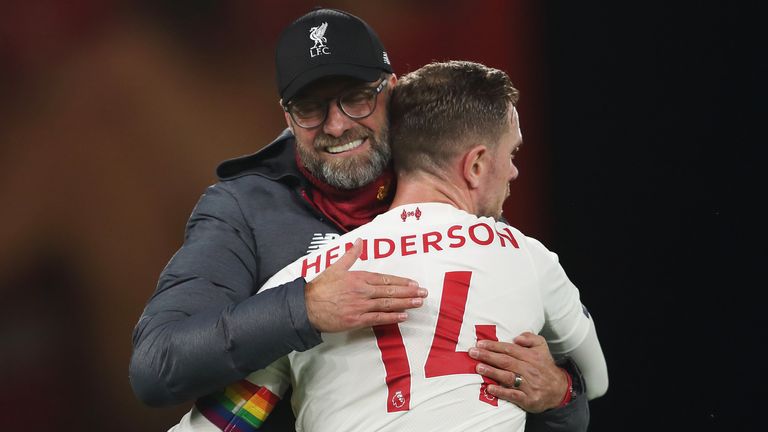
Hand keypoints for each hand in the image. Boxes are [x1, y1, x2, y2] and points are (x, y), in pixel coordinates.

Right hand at [305, 239, 426, 331]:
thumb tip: (358, 241)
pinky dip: (392, 317)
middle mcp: (363, 291)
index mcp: (359, 278)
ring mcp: (361, 306)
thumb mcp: (335, 267)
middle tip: (423, 293)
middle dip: (408, 292)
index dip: (400, 281)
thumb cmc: (321, 287)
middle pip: (390, 291)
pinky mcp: (357, 320)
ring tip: (418, 303)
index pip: (385, 279)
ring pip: (387, 304)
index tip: (413, 283)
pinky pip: (378, 318)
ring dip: (405, 303)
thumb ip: (350, 255)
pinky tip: (403, 316)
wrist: (307, 307)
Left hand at [469, 332, 567, 412]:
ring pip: (508, 377)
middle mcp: (530, 370)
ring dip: (492, 372)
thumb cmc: (544, 366)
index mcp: (532, 356)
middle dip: (488, 356)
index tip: (480, 344)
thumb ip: (530, 338)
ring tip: (478, 367)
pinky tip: (490, 388)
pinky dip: (501, 391)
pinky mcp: (528, 399)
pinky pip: (513, 395)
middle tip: (473, 353)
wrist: (559, 390)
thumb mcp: (542, 347)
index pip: (510, 349)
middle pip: (506, 361)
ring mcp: (529, 385)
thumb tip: (516, 337)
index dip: (494, 346)